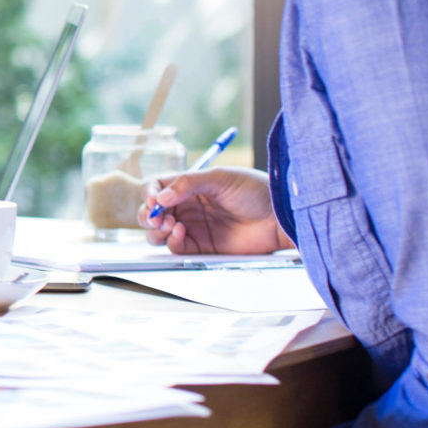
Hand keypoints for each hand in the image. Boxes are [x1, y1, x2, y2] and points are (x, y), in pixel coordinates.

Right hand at [142, 167, 289, 254]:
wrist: (279, 217)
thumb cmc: (255, 191)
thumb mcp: (220, 178)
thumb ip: (188, 183)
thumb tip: (160, 196)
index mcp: (189, 186)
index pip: (157, 188)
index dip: (150, 193)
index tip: (153, 199)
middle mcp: (187, 207)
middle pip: (152, 212)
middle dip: (148, 215)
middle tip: (156, 216)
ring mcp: (193, 227)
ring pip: (159, 232)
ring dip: (156, 229)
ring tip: (170, 224)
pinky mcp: (201, 247)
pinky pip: (176, 248)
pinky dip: (172, 242)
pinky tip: (182, 232)